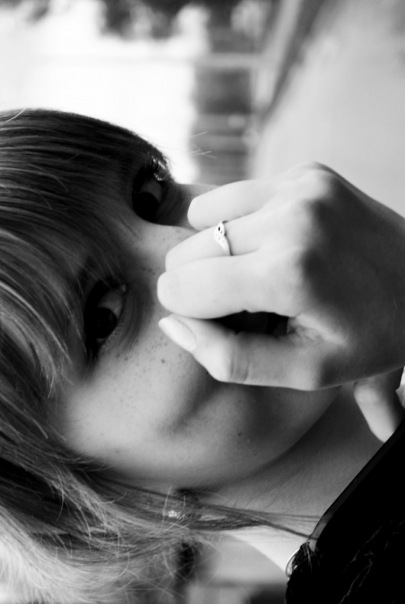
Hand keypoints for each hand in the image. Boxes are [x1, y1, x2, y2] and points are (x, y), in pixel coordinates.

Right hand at [158, 163, 404, 432]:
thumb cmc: (368, 337)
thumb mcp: (304, 372)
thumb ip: (228, 358)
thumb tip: (171, 320)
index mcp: (289, 274)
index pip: (182, 288)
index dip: (189, 312)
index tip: (219, 324)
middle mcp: (292, 218)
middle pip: (187, 251)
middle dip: (201, 282)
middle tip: (247, 303)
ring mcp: (301, 187)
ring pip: (202, 219)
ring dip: (217, 251)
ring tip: (259, 273)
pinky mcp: (306, 172)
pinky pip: (234, 196)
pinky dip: (239, 224)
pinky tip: (271, 244)